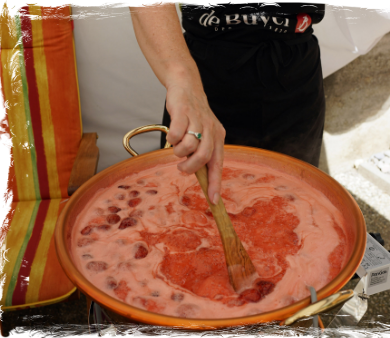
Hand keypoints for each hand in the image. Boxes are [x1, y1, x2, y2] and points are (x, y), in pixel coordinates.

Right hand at [165, 82, 224, 204]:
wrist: (186, 86)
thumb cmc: (193, 115)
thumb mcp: (203, 133)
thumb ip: (202, 151)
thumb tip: (199, 175)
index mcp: (218, 136)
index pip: (218, 164)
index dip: (215, 183)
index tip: (213, 200)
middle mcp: (211, 129)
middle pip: (204, 157)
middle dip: (191, 168)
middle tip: (182, 168)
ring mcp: (198, 120)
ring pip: (189, 145)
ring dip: (179, 152)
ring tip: (176, 148)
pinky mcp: (184, 111)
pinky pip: (176, 133)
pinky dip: (171, 138)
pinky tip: (171, 135)